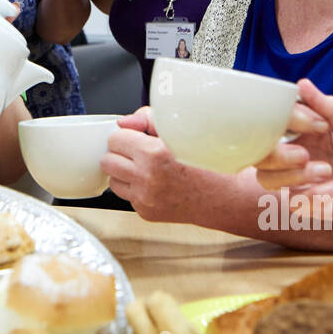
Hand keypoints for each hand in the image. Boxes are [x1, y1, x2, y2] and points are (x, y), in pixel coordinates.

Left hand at [99, 107, 226, 222]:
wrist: (225, 196)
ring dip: (124, 172)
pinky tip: (156, 183)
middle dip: (120, 154)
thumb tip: (123, 123)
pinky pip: (128, 196)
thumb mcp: (181, 130)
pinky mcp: (146, 213)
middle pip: (107, 161)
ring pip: (113, 180)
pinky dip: (136, 188)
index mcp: (154, 154)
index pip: (115, 139)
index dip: (127, 135)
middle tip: (138, 152)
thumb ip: (147, 120)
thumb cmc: (207, 161)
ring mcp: (145, 199)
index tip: (136, 137)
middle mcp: (147, 179)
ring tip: (146, 168)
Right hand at [254, 78, 332, 223]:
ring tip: (328, 171)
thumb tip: (303, 85)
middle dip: (277, 154)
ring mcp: (304, 181)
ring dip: (294, 176)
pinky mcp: (314, 205)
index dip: (283, 121)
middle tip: (305, 155)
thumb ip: (330, 109)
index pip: (274, 122)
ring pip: (267, 179)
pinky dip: (315, 195)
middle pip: (260, 154)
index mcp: (308, 133)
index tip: (315, 122)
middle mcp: (300, 155)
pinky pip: (295, 203)